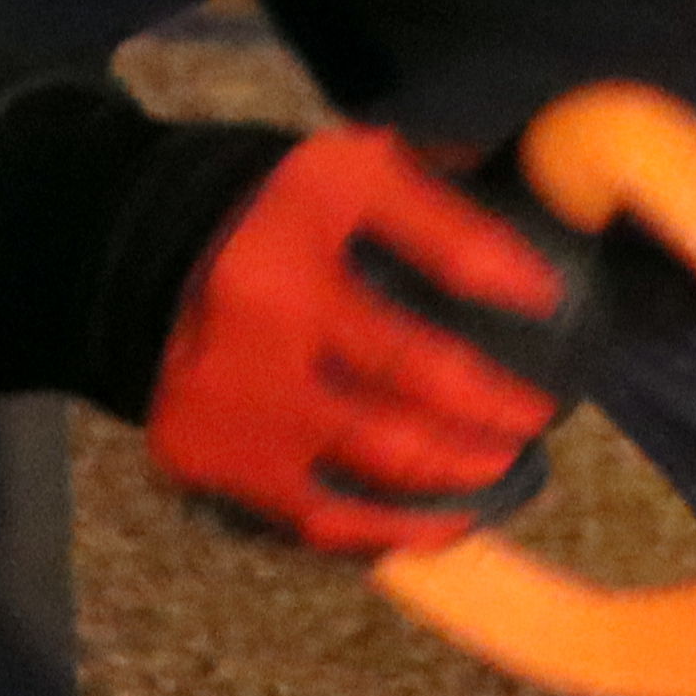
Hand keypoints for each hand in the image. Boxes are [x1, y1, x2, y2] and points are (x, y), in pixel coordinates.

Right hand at [144, 128, 570, 553]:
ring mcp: (234, 390)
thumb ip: (443, 197)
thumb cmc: (280, 214)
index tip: (552, 301)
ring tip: (503, 464)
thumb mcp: (355, 167)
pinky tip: (444, 522)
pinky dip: (389, 528)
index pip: (445, 245)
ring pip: (374, 453)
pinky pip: (315, 512)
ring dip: (457, 467)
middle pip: (414, 369)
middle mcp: (269, 304)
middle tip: (541, 414)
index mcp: (312, 211)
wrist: (143, 260)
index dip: (511, 277)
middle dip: (495, 401)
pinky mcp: (207, 453)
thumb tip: (541, 249)